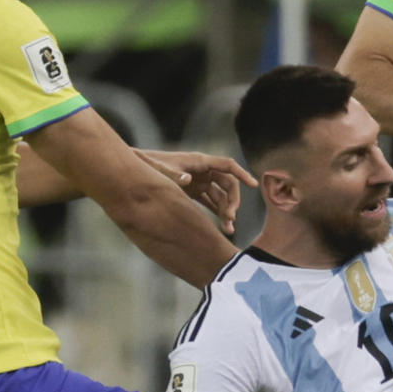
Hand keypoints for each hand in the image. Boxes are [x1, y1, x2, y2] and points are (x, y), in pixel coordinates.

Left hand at [138, 149, 256, 234]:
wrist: (139, 167)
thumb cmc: (150, 165)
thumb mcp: (162, 171)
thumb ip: (174, 176)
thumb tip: (188, 181)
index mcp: (200, 162)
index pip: (228, 165)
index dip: (242, 173)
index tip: (253, 184)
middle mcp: (204, 171)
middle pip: (228, 185)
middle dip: (232, 201)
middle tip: (231, 218)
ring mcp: (200, 181)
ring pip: (221, 196)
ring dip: (226, 211)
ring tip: (229, 230)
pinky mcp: (195, 191)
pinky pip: (212, 202)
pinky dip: (217, 213)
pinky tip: (223, 228)